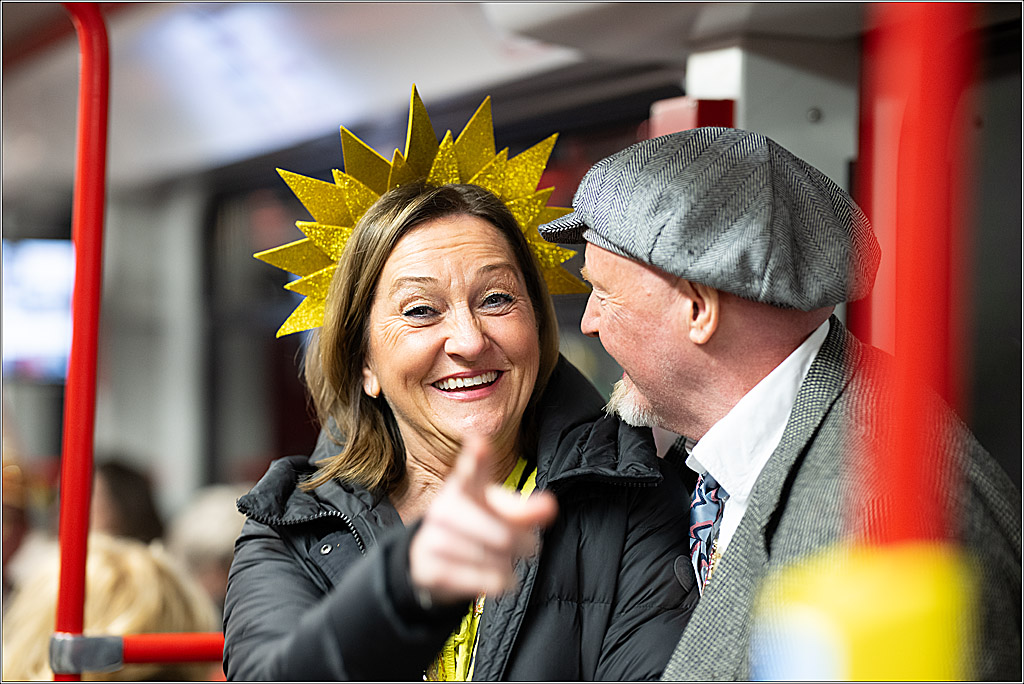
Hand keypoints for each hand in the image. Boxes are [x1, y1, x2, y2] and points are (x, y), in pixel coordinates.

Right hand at [408, 433, 557, 605]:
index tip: (480, 443)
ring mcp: (433, 538)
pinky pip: (481, 580)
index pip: (470, 469)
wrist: (431, 558)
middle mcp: (444, 508)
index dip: (476, 457)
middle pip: (503, 534)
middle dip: (524, 544)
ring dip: (509, 565)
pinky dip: (499, 582)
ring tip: (507, 561)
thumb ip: (525, 509)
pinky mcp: (430, 568)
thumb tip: (550, 507)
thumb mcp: (498, 511)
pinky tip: (501, 577)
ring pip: (494, 559)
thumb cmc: (474, 524)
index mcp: (464, 485)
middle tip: (530, 546)